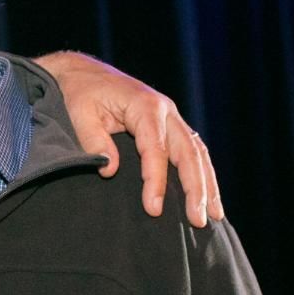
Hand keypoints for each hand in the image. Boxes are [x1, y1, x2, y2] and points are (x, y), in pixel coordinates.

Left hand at [34, 51, 222, 226]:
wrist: (82, 73)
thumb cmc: (80, 94)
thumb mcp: (79, 114)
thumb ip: (94, 141)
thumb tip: (109, 170)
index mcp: (145, 105)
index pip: (157, 149)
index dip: (156, 181)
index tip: (154, 209)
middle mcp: (166, 110)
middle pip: (189, 152)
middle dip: (196, 188)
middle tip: (197, 221)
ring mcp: (171, 117)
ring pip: (197, 152)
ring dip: (207, 184)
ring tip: (214, 215)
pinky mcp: (170, 125)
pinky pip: (193, 150)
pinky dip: (202, 173)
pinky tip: (207, 196)